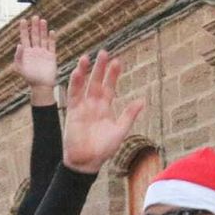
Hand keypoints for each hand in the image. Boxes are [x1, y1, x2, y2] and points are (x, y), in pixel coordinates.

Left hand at [13, 16, 57, 102]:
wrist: (41, 86)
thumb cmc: (29, 78)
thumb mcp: (20, 68)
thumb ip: (18, 56)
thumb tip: (19, 45)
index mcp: (26, 53)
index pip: (25, 38)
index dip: (24, 29)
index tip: (23, 20)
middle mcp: (35, 51)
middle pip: (34, 36)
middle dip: (34, 26)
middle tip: (34, 16)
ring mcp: (43, 53)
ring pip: (43, 38)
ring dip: (43, 30)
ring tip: (42, 20)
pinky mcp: (51, 56)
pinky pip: (51, 45)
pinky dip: (51, 38)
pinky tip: (51, 32)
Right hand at [62, 50, 144, 174]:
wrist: (87, 162)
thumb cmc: (104, 149)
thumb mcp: (120, 130)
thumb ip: (129, 115)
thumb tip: (142, 100)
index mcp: (106, 108)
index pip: (110, 86)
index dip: (113, 74)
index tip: (118, 61)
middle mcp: (94, 104)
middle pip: (97, 82)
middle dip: (100, 68)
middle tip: (104, 52)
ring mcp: (83, 107)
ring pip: (84, 85)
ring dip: (85, 72)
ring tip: (87, 57)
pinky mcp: (73, 112)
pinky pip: (73, 95)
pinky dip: (74, 84)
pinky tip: (76, 73)